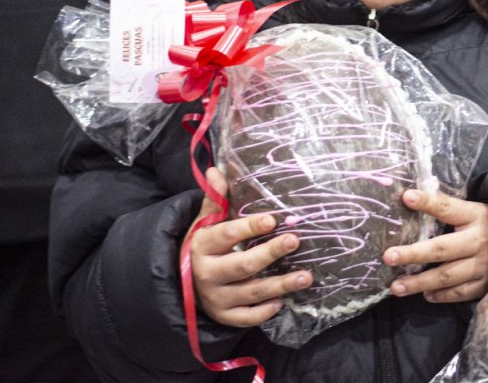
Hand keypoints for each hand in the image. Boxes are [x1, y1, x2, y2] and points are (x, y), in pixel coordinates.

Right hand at [187, 167, 311, 327]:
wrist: (181, 283)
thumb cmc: (203, 246)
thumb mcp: (204, 222)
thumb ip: (215, 199)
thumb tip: (217, 170)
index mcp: (202, 246)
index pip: (226, 235)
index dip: (248, 227)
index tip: (272, 219)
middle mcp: (207, 274)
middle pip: (242, 265)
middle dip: (270, 253)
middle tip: (295, 241)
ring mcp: (216, 298)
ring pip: (251, 292)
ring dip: (280, 285)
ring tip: (306, 277)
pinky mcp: (224, 316)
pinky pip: (246, 317)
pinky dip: (264, 312)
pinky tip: (282, 301)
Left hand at [383, 189, 487, 303]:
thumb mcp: (473, 209)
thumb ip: (447, 206)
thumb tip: (411, 197)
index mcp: (476, 216)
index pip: (447, 208)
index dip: (427, 202)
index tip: (406, 197)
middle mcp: (479, 241)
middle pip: (442, 249)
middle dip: (414, 253)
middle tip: (389, 257)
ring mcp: (483, 265)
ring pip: (447, 276)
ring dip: (420, 282)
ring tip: (396, 287)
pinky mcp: (486, 284)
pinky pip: (460, 293)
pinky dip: (442, 296)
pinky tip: (426, 295)